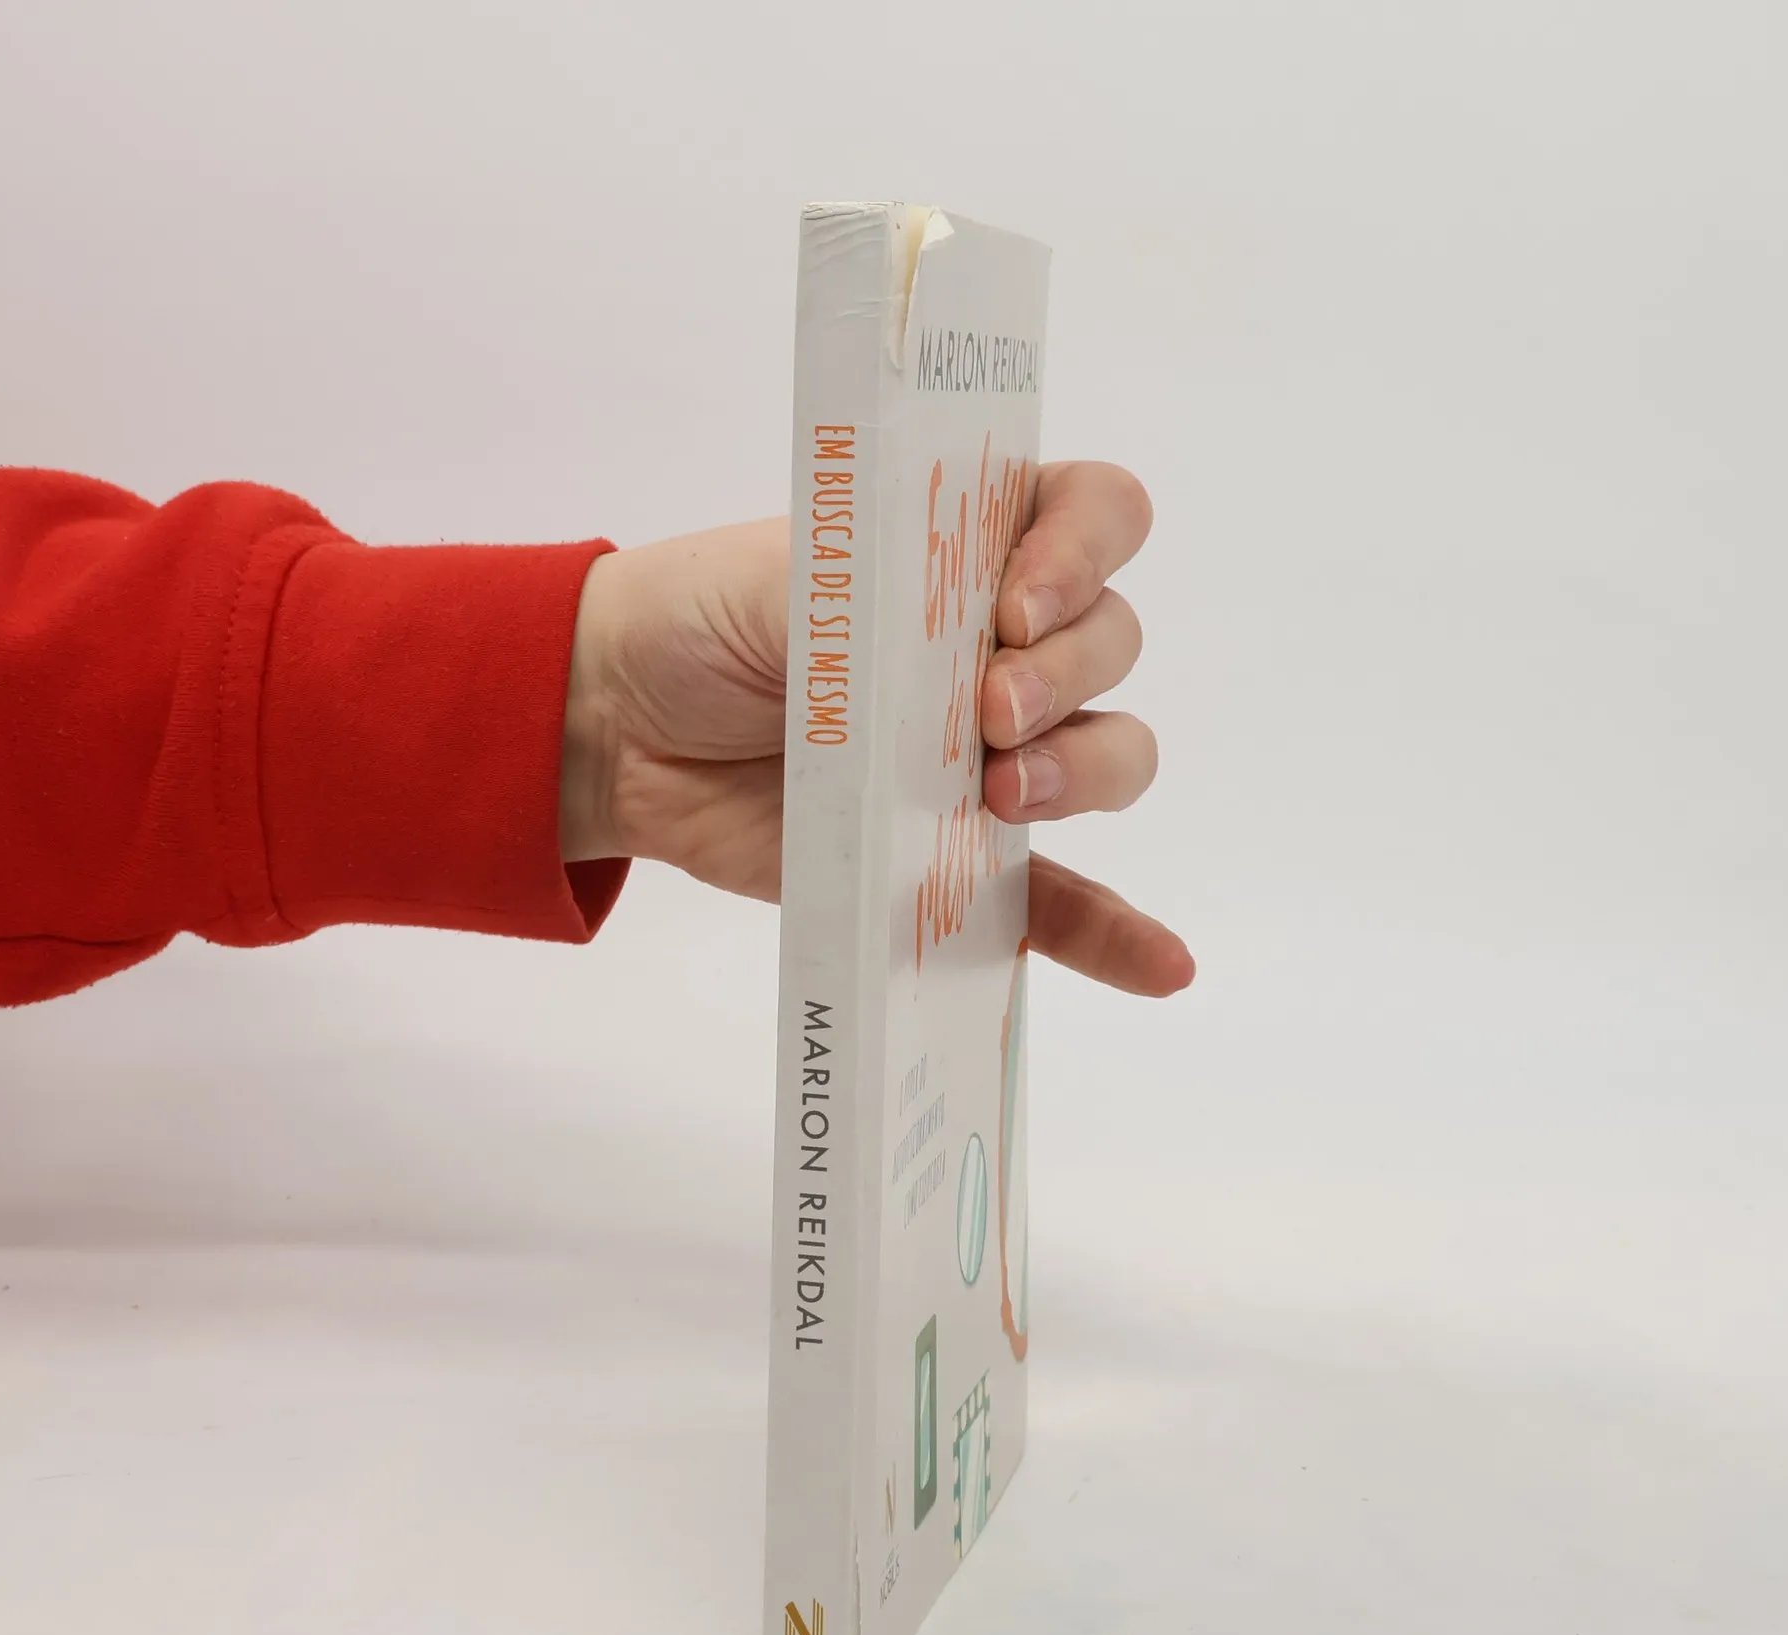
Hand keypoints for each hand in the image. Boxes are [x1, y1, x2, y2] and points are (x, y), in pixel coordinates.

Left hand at [561, 462, 1193, 996]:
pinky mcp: (961, 857)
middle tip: (981, 710)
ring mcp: (991, 753)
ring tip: (1002, 795)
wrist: (625, 723)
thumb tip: (973, 669)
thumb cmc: (706, 620)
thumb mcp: (793, 577)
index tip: (1015, 603)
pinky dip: (1116, 933)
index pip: (1096, 515)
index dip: (1084, 551)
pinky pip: (1062, 899)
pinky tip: (1162, 966)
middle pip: (1113, 642)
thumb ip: (892, 604)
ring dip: (1086, 771)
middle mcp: (1004, 644)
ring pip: (1111, 753)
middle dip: (1065, 673)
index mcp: (973, 544)